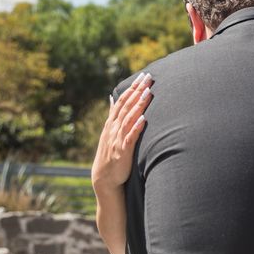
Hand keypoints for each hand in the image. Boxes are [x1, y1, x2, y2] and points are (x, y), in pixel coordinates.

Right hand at [91, 72, 152, 192]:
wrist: (104, 178)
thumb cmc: (111, 152)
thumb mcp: (110, 131)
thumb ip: (113, 114)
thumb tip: (112, 97)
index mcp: (112, 122)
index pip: (123, 100)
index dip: (133, 87)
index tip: (142, 75)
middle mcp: (114, 128)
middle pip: (127, 105)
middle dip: (138, 90)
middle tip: (148, 77)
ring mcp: (118, 138)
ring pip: (129, 118)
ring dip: (139, 105)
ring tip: (148, 92)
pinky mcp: (123, 150)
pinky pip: (130, 137)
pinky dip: (136, 127)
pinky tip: (143, 118)